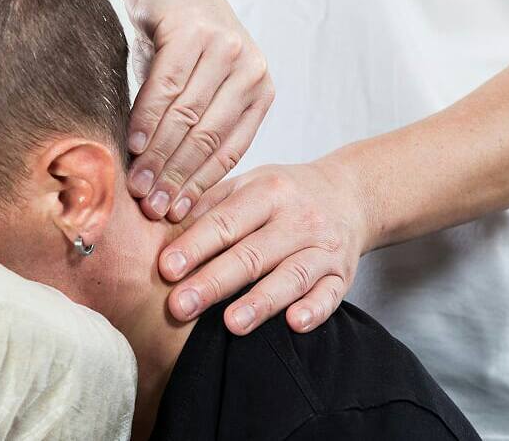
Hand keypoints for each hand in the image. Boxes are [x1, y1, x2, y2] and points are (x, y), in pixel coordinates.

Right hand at [122, 0, 273, 221]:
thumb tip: (166, 189)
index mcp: (258, 87)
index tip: (175, 214)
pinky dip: (147, 119)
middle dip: (177, 178)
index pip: (229, 149)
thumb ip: (191, 129)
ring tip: (137, 185)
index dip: (201, 186)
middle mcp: (250, 68)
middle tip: (151, 207)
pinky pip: (167, 87)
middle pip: (207, 138)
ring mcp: (225, 47)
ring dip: (159, 157)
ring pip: (186, 117)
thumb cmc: (175, 38)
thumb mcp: (194, 85)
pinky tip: (132, 145)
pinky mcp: (194, 31)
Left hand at [158, 161, 373, 334]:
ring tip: (231, 324)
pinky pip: (331, 295)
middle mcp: (298, 217)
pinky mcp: (342, 274)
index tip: (166, 269)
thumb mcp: (247, 184)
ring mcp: (323, 246)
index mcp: (267, 190)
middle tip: (180, 306)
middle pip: (252, 253)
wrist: (349, 193)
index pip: (225, 222)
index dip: (195, 246)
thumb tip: (159, 223)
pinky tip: (294, 324)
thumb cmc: (283, 194)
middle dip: (214, 281)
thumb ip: (208, 204)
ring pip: (292, 275)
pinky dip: (314, 309)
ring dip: (261, 301)